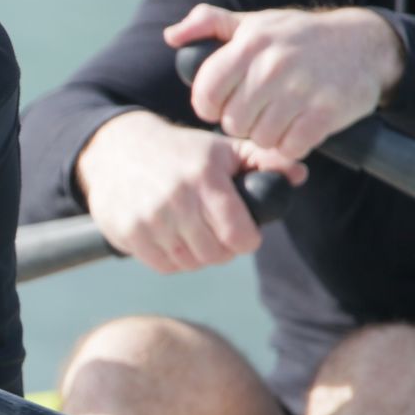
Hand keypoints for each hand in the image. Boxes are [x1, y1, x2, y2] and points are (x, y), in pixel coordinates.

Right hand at [76, 110, 306, 272]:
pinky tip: (171, 238)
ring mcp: (149, 218)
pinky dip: (172, 259)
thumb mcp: (220, 149)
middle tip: (217, 233)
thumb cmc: (179, 152)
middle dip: (223, 248)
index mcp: (205, 177)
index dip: (247, 239)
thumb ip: (263, 160)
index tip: (242, 231)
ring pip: (190, 263)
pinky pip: (163, 265)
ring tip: (194, 234)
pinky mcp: (128, 232)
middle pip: (216, 255)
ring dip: (197, 255)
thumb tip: (298, 175)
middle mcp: (175, 199)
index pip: (240, 237)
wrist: (116, 148)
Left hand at [164, 4, 404, 158]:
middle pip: (232, 122)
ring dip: (266, 136)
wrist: (364, 44)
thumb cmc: (298, 36)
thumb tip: (171, 36)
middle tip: (255, 113)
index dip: (208, 106)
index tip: (221, 105)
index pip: (206, 92)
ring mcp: (301, 90)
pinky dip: (291, 146)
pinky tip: (297, 129)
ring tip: (276, 119)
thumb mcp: (253, 23)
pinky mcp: (325, 113)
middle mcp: (273, 66)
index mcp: (249, 43)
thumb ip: (208, 23)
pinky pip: (290, 148)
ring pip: (260, 138)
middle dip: (240, 123)